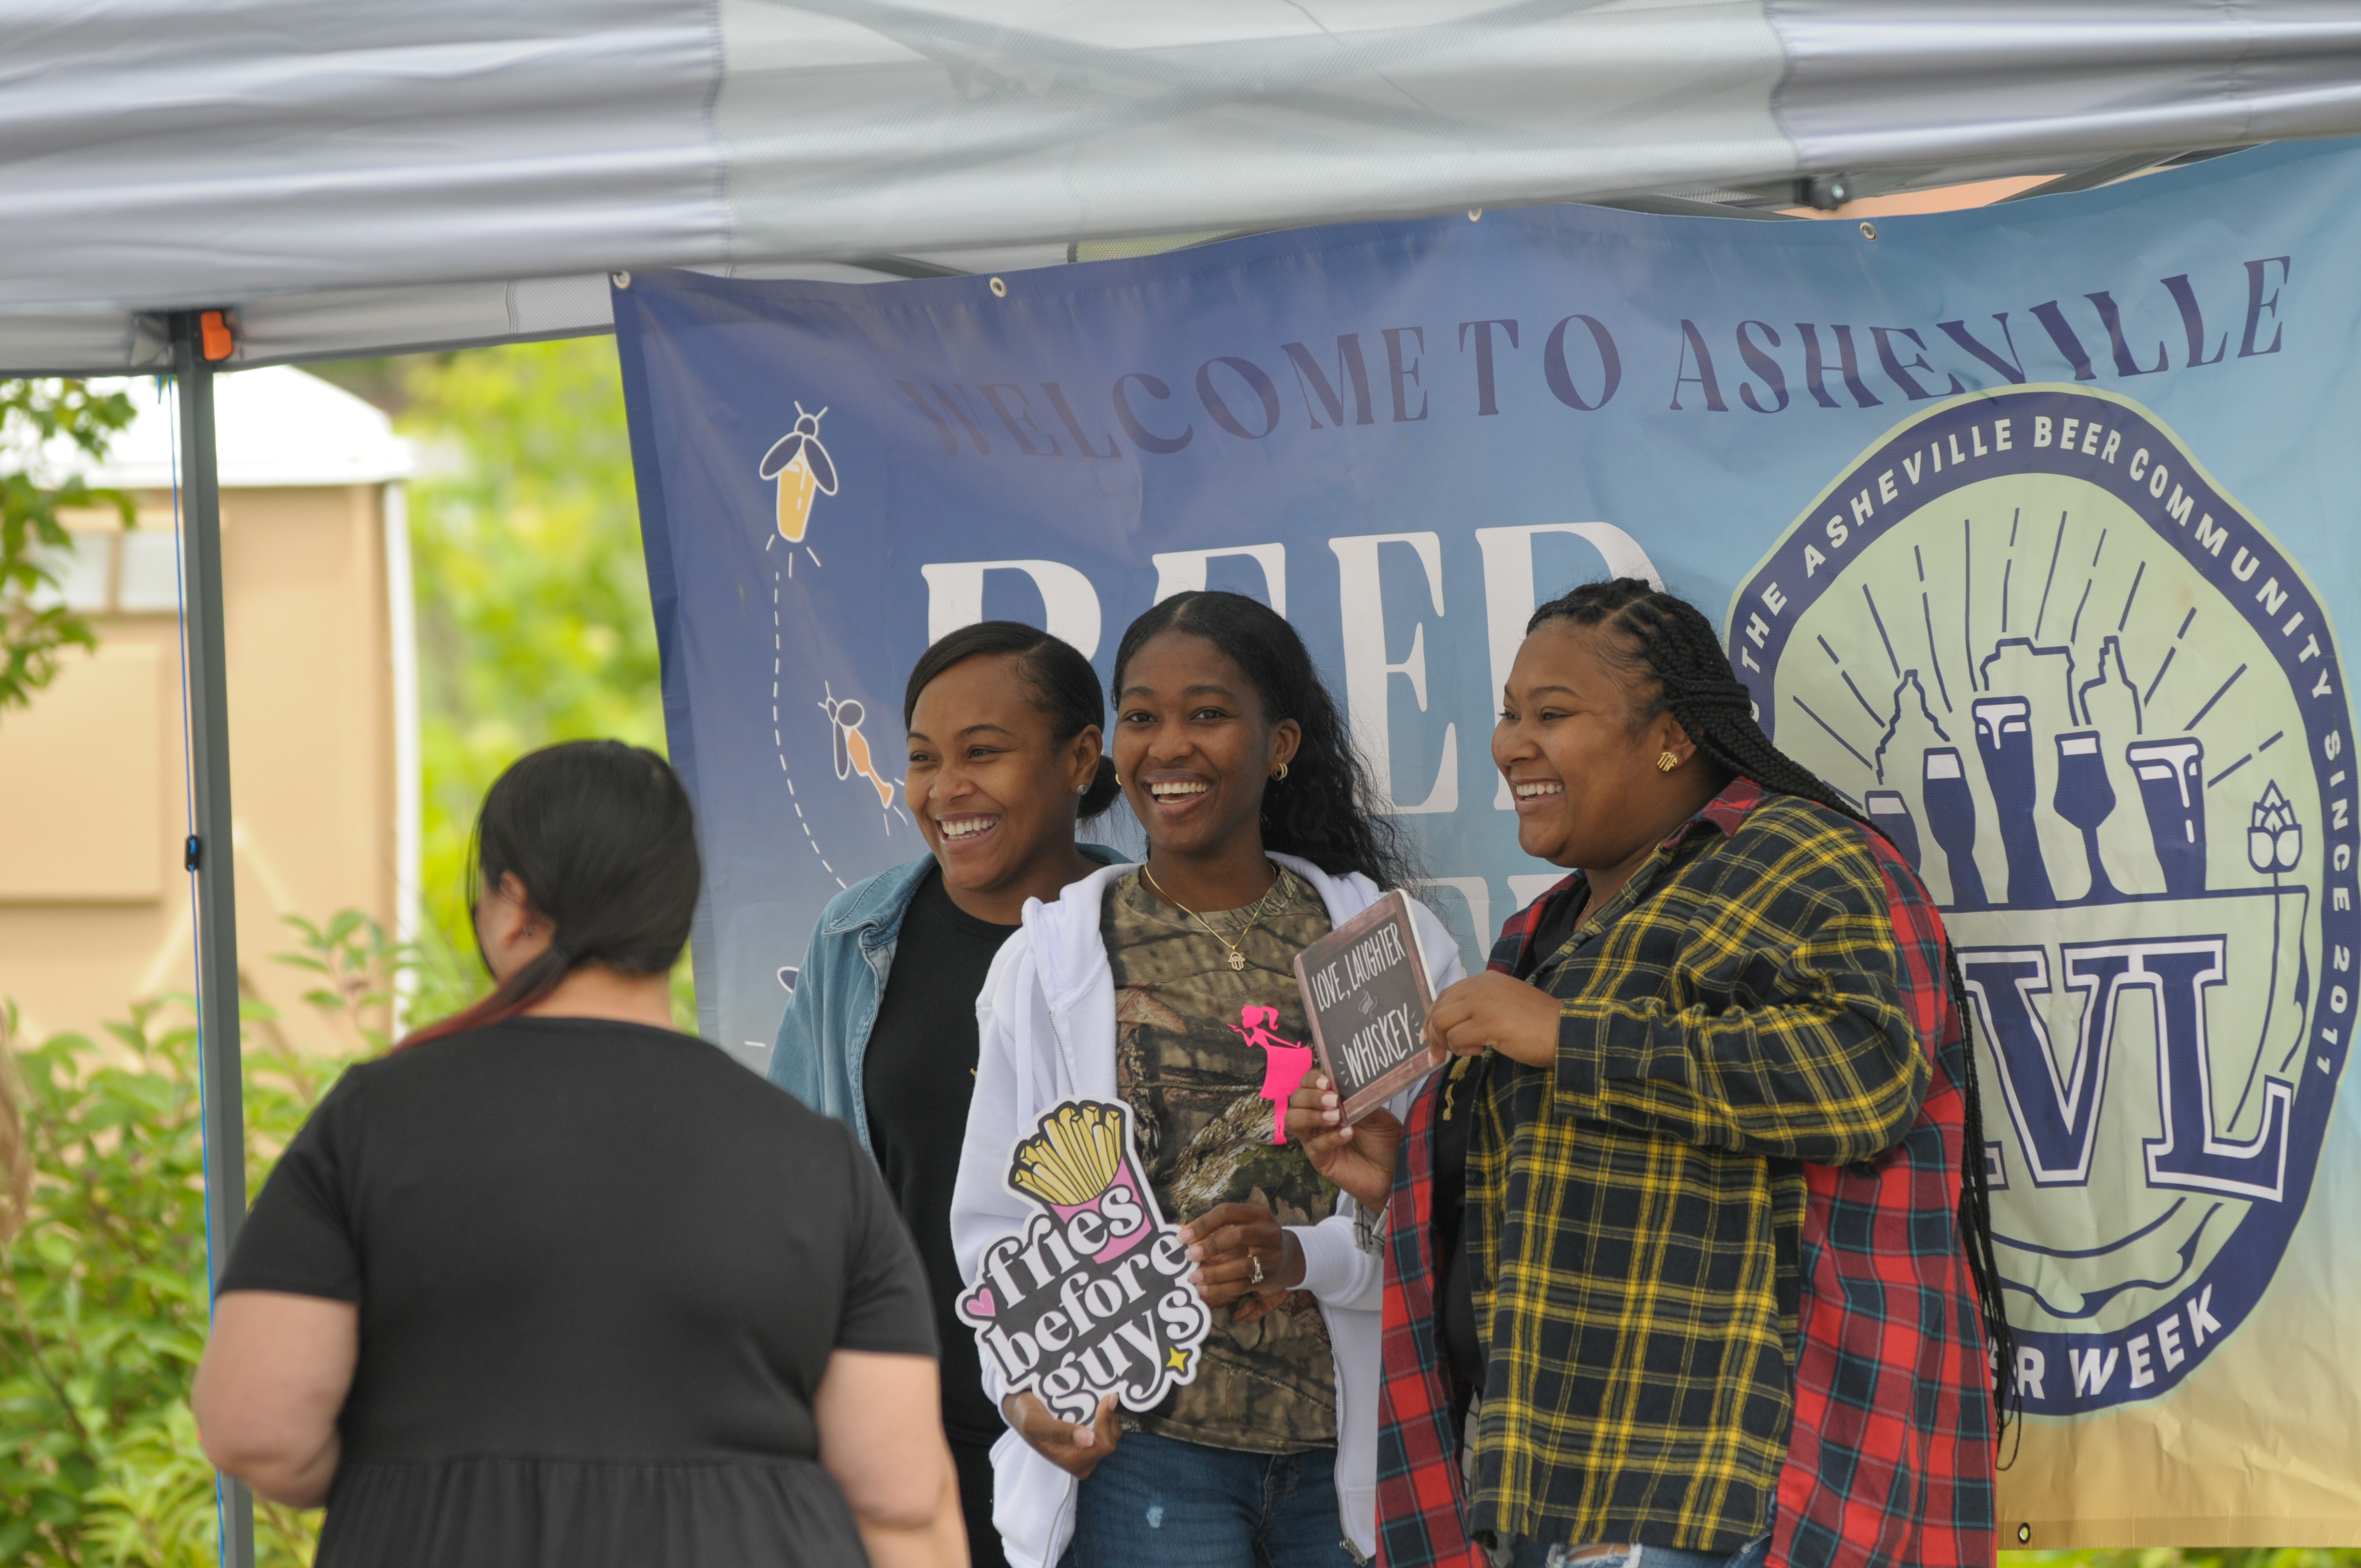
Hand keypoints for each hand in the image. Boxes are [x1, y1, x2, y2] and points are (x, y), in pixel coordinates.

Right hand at [1004, 1390, 1121, 1478]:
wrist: (1022, 1411)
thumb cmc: (1027, 1417)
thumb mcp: (1037, 1424)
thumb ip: (1061, 1432)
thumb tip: (1089, 1440)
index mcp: (1072, 1462)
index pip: (1103, 1445)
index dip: (1106, 1421)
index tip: (1106, 1398)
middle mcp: (1083, 1460)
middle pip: (1110, 1438)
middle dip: (1108, 1416)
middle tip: (1103, 1394)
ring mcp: (1088, 1450)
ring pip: (1112, 1432)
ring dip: (1107, 1414)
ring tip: (1097, 1397)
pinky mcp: (1091, 1439)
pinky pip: (1107, 1426)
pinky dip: (1104, 1413)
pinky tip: (1096, 1400)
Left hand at [1180, 1201, 1302, 1312]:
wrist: (1291, 1259)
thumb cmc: (1255, 1239)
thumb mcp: (1242, 1226)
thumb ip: (1215, 1229)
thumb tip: (1180, 1234)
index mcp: (1258, 1213)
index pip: (1228, 1211)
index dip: (1204, 1223)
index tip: (1183, 1237)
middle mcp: (1269, 1232)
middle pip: (1239, 1235)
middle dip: (1211, 1246)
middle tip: (1190, 1256)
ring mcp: (1272, 1256)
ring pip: (1242, 1266)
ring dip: (1214, 1273)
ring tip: (1193, 1277)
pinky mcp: (1270, 1278)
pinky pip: (1242, 1285)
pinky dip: (1219, 1289)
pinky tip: (1203, 1290)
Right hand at [1286, 1070, 1402, 1212]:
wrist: (1395, 1173)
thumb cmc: (1385, 1142)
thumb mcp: (1378, 1114)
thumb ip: (1360, 1100)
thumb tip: (1347, 1086)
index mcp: (1330, 1102)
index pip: (1308, 1084)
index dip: (1312, 1079)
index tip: (1327, 1082)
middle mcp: (1318, 1118)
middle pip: (1296, 1100)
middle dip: (1311, 1096)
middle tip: (1333, 1100)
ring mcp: (1316, 1139)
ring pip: (1293, 1120)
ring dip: (1312, 1115)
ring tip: (1336, 1117)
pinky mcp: (1320, 1160)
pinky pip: (1315, 1145)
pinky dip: (1330, 1137)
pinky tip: (1348, 1134)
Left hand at [1423, 971, 1561, 1068]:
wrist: (1566, 1031)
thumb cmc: (1540, 1023)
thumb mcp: (1506, 1004)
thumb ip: (1482, 1007)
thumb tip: (1455, 1026)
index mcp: (1486, 980)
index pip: (1446, 994)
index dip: (1433, 1016)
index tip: (1429, 1037)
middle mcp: (1481, 986)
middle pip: (1439, 1008)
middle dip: (1432, 1034)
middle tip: (1435, 1055)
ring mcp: (1483, 1003)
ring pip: (1442, 1022)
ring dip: (1447, 1043)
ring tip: (1467, 1052)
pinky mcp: (1487, 1023)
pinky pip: (1455, 1037)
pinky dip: (1460, 1049)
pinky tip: (1480, 1052)